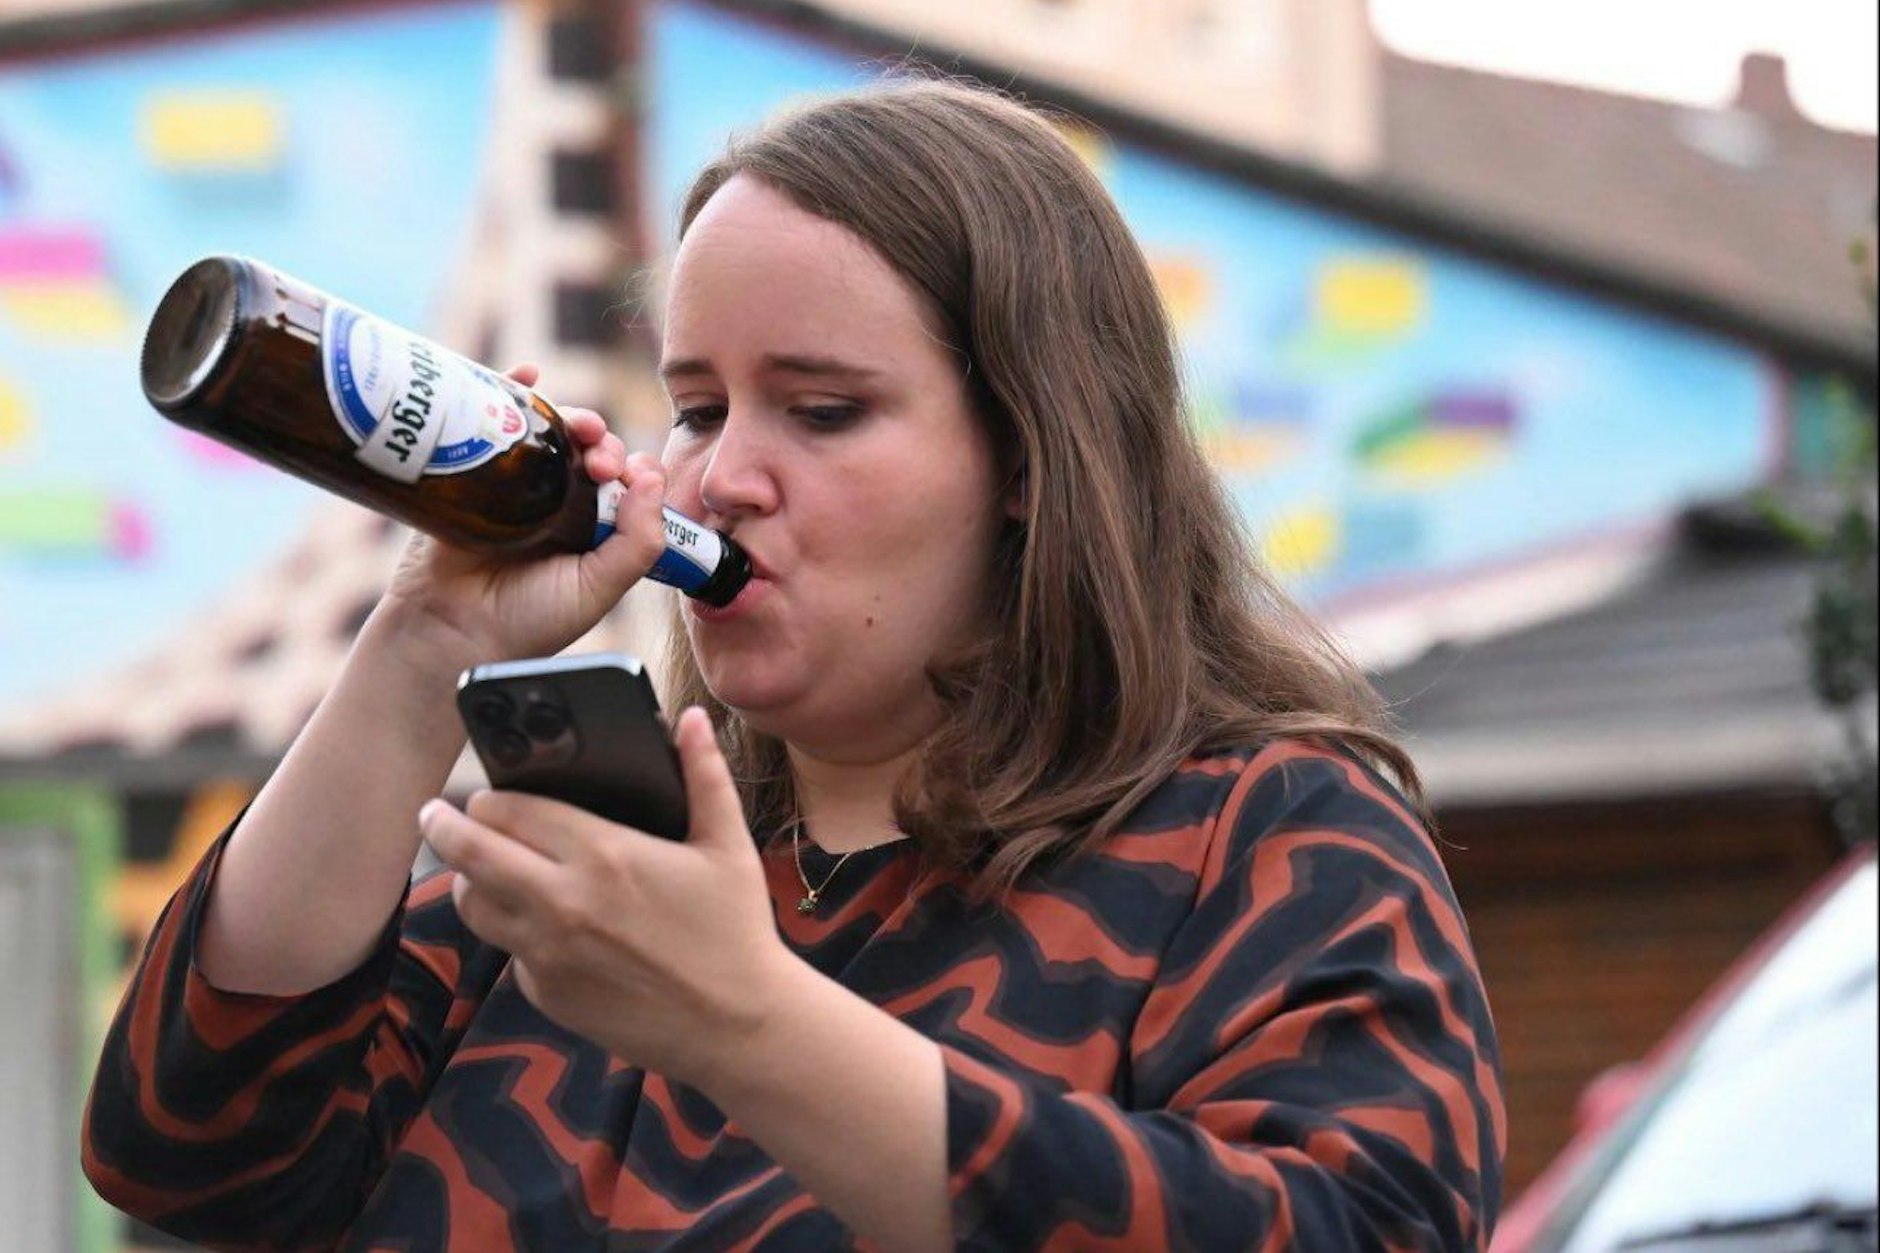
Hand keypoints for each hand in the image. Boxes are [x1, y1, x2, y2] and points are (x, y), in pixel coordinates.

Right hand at [380, 363, 669, 664]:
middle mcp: (556, 503)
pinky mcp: (471, 471)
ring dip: (569, 415)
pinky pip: (493, 421)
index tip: (629, 476)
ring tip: (576, 426)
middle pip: (587, 449)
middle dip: (603, 442)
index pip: (623, 480)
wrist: (450, 634)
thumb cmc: (527, 622)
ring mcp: (514, 485)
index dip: (633, 469)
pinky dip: (512, 389)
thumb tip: (651, 475)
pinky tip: (527, 375)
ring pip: (548, 431)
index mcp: (593, 529)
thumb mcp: (599, 588)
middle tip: (598, 461)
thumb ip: (638, 541)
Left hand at [417, 708, 792, 1083]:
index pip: (510, 810)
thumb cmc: (736, 930)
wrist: (737, 1027)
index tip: (484, 793)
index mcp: (602, 854)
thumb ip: (704, 774)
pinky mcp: (546, 994)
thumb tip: (689, 718)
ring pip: (472, 906)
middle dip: (446, 827)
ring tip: (480, 870)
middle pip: (470, 853)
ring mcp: (547, 954)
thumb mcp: (727, 845)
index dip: (489, 797)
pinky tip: (542, 925)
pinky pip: (509, 953)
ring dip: (469, 882)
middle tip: (436, 816)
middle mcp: (561, 902)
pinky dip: (515, 934)